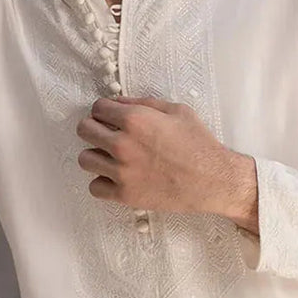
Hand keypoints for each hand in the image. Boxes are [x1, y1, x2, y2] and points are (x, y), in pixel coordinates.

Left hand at [75, 96, 257, 223]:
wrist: (213, 180)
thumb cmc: (199, 143)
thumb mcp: (176, 111)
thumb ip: (143, 104)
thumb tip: (117, 102)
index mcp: (135, 120)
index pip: (97, 108)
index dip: (104, 110)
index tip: (110, 117)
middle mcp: (122, 144)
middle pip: (84, 130)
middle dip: (94, 128)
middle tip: (106, 134)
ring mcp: (121, 172)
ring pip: (84, 159)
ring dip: (95, 155)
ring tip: (110, 157)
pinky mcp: (124, 195)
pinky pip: (94, 187)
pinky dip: (102, 182)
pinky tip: (115, 178)